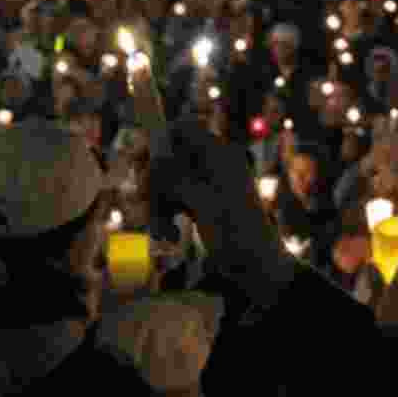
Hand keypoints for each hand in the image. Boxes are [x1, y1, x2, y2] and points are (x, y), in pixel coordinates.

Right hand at [150, 117, 296, 306]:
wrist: (256, 267)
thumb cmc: (236, 232)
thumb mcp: (204, 203)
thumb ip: (177, 178)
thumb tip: (153, 158)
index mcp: (221, 156)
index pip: (186, 129)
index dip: (162, 137)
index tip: (141, 155)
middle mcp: (212, 165)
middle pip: (171, 154)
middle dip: (153, 174)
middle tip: (141, 192)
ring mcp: (205, 185)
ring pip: (168, 179)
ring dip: (157, 199)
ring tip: (153, 221)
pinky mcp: (199, 204)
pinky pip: (173, 198)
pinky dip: (165, 212)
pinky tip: (167, 232)